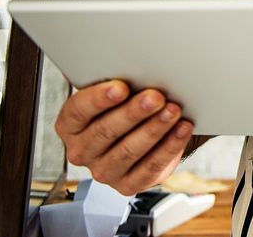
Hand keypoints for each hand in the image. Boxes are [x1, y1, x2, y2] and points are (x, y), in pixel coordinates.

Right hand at [54, 80, 193, 195]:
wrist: (137, 131)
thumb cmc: (121, 105)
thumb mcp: (112, 92)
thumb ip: (116, 84)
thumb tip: (136, 68)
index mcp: (70, 125)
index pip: (78, 111)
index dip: (99, 99)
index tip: (121, 87)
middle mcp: (82, 151)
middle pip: (106, 131)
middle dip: (133, 112)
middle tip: (155, 97)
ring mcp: (103, 171)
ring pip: (129, 150)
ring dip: (154, 129)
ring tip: (173, 110)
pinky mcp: (128, 185)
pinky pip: (150, 166)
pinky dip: (170, 146)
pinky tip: (182, 128)